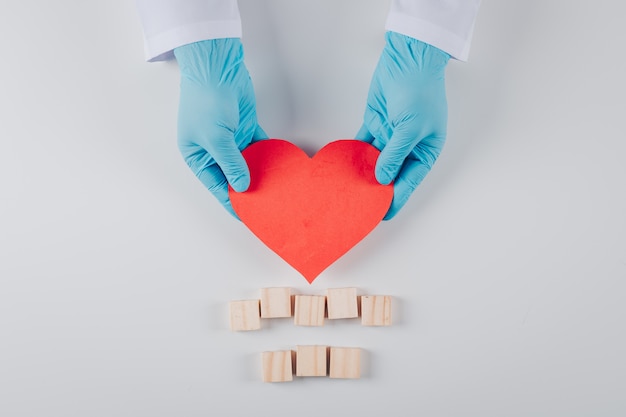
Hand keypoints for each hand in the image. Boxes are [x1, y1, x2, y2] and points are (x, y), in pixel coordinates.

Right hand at [174, 38, 266, 217]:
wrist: (217, 67)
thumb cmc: (206, 100)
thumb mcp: (216, 138)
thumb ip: (231, 164)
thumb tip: (243, 186)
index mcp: (197, 156)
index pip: (217, 186)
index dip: (231, 202)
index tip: (247, 217)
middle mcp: (213, 150)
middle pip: (233, 176)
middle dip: (248, 189)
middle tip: (267, 205)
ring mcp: (230, 138)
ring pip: (248, 162)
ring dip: (260, 173)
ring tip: (276, 190)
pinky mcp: (245, 127)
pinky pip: (259, 146)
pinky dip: (268, 155)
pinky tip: (280, 167)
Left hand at [355, 31, 449, 219]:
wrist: (408, 59)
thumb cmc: (419, 91)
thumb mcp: (411, 127)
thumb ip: (395, 155)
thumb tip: (382, 178)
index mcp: (425, 150)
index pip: (409, 181)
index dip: (396, 198)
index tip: (383, 215)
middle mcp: (408, 146)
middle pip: (391, 173)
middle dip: (377, 188)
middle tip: (361, 205)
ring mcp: (391, 135)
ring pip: (375, 160)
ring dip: (363, 173)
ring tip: (348, 190)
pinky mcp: (375, 124)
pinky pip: (363, 144)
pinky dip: (354, 154)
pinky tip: (343, 167)